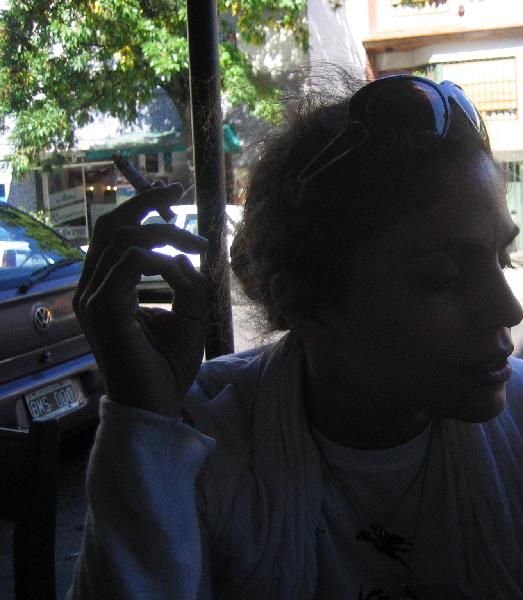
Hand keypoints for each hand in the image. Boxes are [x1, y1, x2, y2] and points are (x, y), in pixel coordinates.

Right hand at [73, 183, 208, 417]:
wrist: (157, 404)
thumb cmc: (169, 364)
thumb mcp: (189, 314)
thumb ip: (186, 282)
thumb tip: (181, 256)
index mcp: (107, 287)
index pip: (114, 234)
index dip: (140, 207)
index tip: (172, 193)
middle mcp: (93, 288)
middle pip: (111, 225)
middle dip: (145, 203)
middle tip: (179, 193)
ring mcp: (93, 298)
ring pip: (122, 239)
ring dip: (164, 232)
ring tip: (197, 242)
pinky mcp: (104, 310)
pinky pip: (128, 263)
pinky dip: (157, 256)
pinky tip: (179, 265)